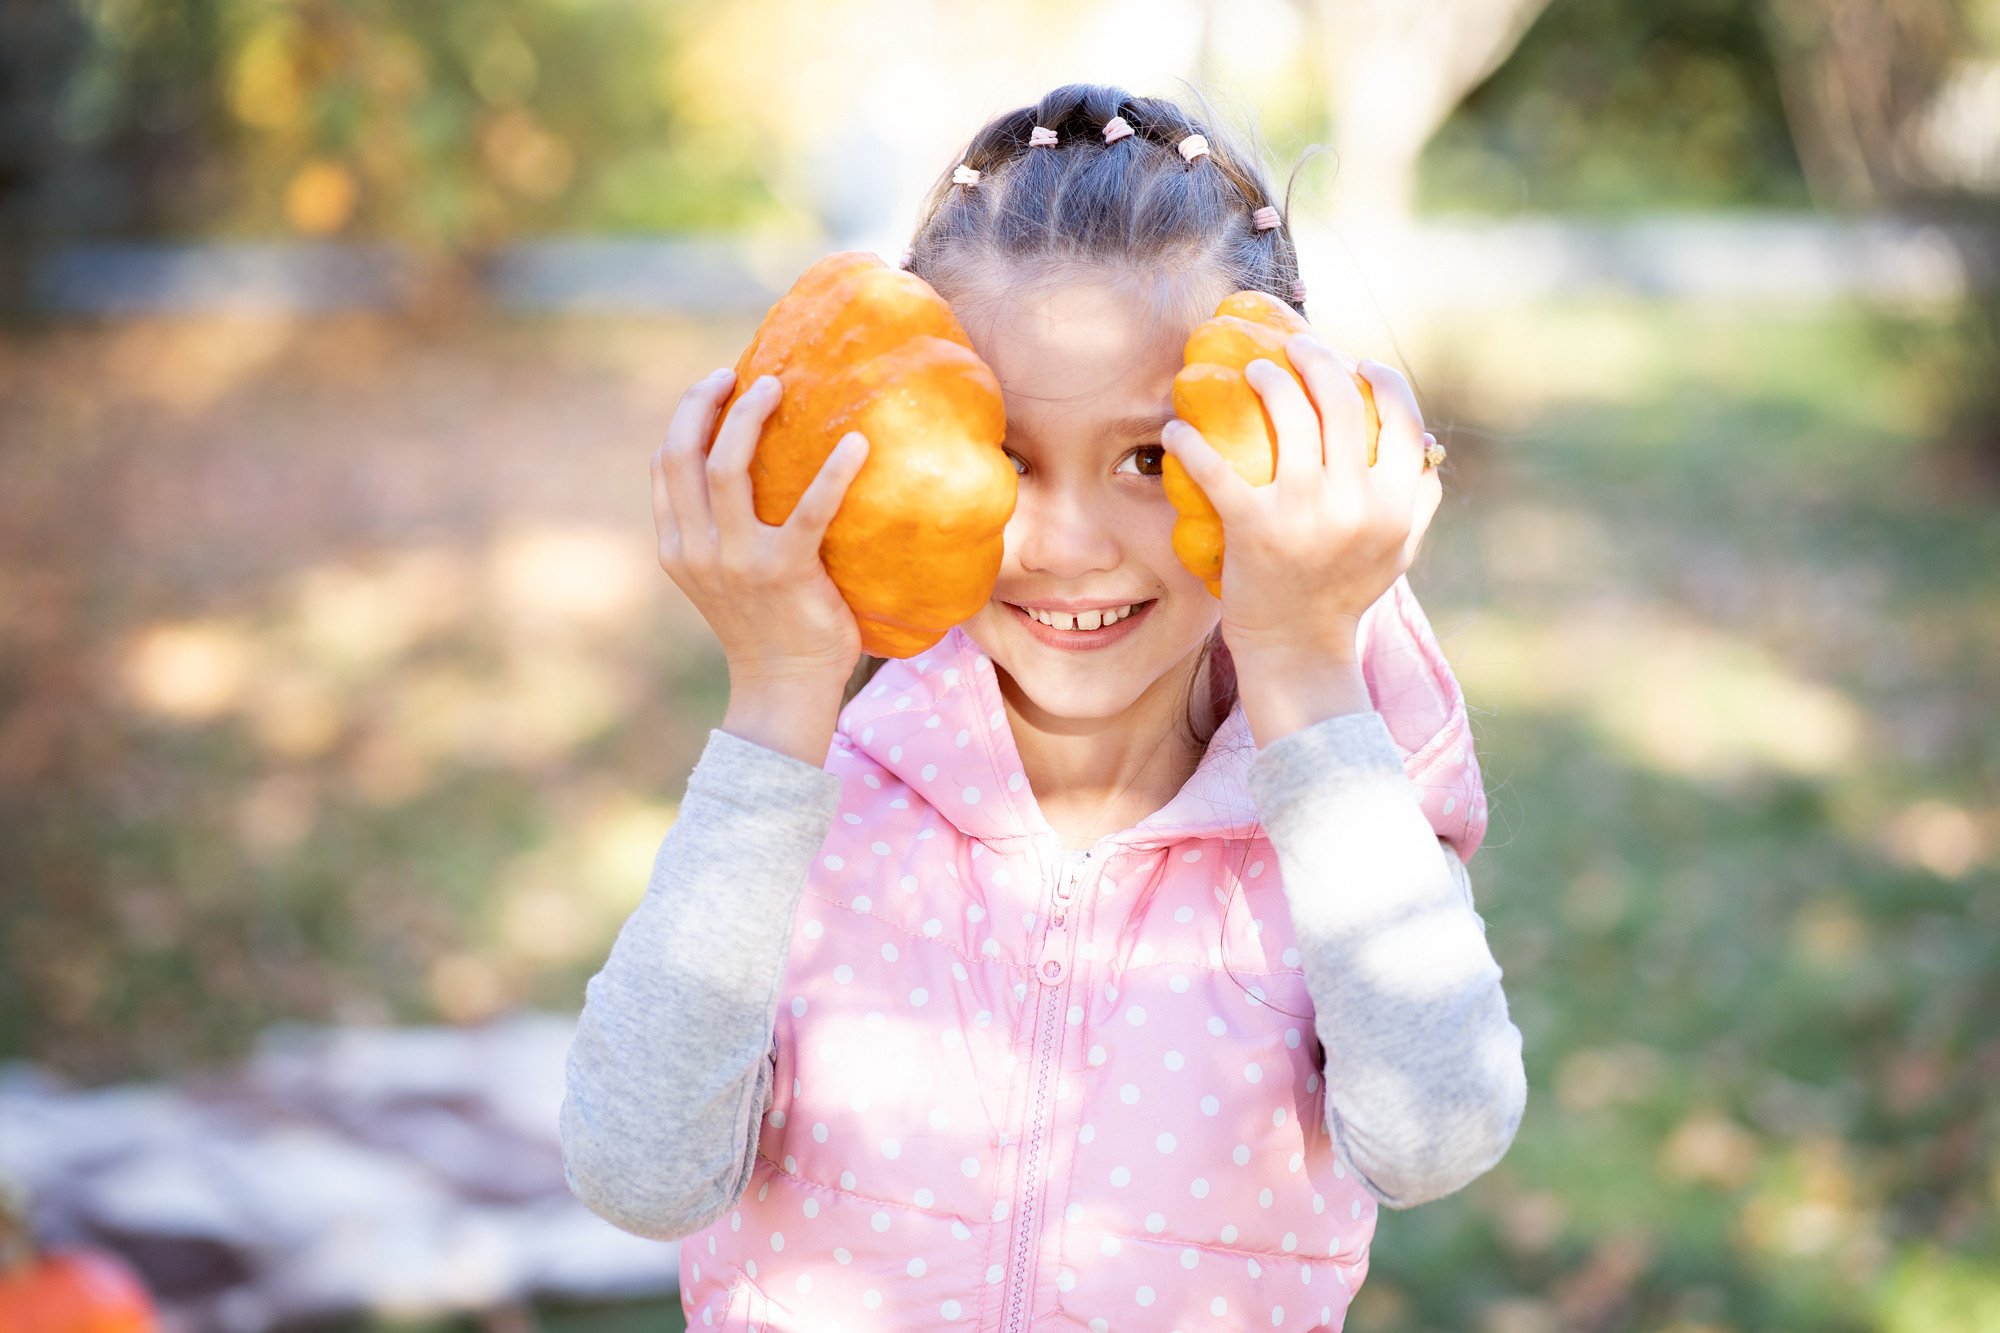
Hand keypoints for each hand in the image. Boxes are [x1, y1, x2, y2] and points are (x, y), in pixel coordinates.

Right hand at [653, 368, 869, 762]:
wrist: (784, 688)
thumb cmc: (765, 626)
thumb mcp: (719, 578)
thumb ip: (716, 532)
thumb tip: (739, 470)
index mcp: (677, 547)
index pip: (664, 466)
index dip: (686, 418)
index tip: (716, 389)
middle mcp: (696, 548)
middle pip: (682, 452)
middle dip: (703, 402)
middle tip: (738, 374)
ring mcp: (737, 559)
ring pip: (726, 466)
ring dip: (749, 416)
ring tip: (778, 387)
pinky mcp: (785, 570)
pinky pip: (809, 509)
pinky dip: (833, 472)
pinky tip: (857, 445)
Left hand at [1159, 336, 1442, 745]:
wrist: (1299, 650)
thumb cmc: (1345, 594)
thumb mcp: (1398, 549)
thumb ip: (1419, 496)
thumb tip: (1426, 439)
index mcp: (1395, 502)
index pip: (1400, 415)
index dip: (1379, 378)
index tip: (1357, 363)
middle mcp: (1355, 501)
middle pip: (1339, 400)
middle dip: (1314, 359)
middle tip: (1293, 349)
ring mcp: (1304, 512)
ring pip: (1287, 415)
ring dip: (1265, 379)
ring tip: (1250, 372)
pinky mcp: (1254, 527)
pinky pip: (1217, 467)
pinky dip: (1192, 442)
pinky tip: (1178, 431)